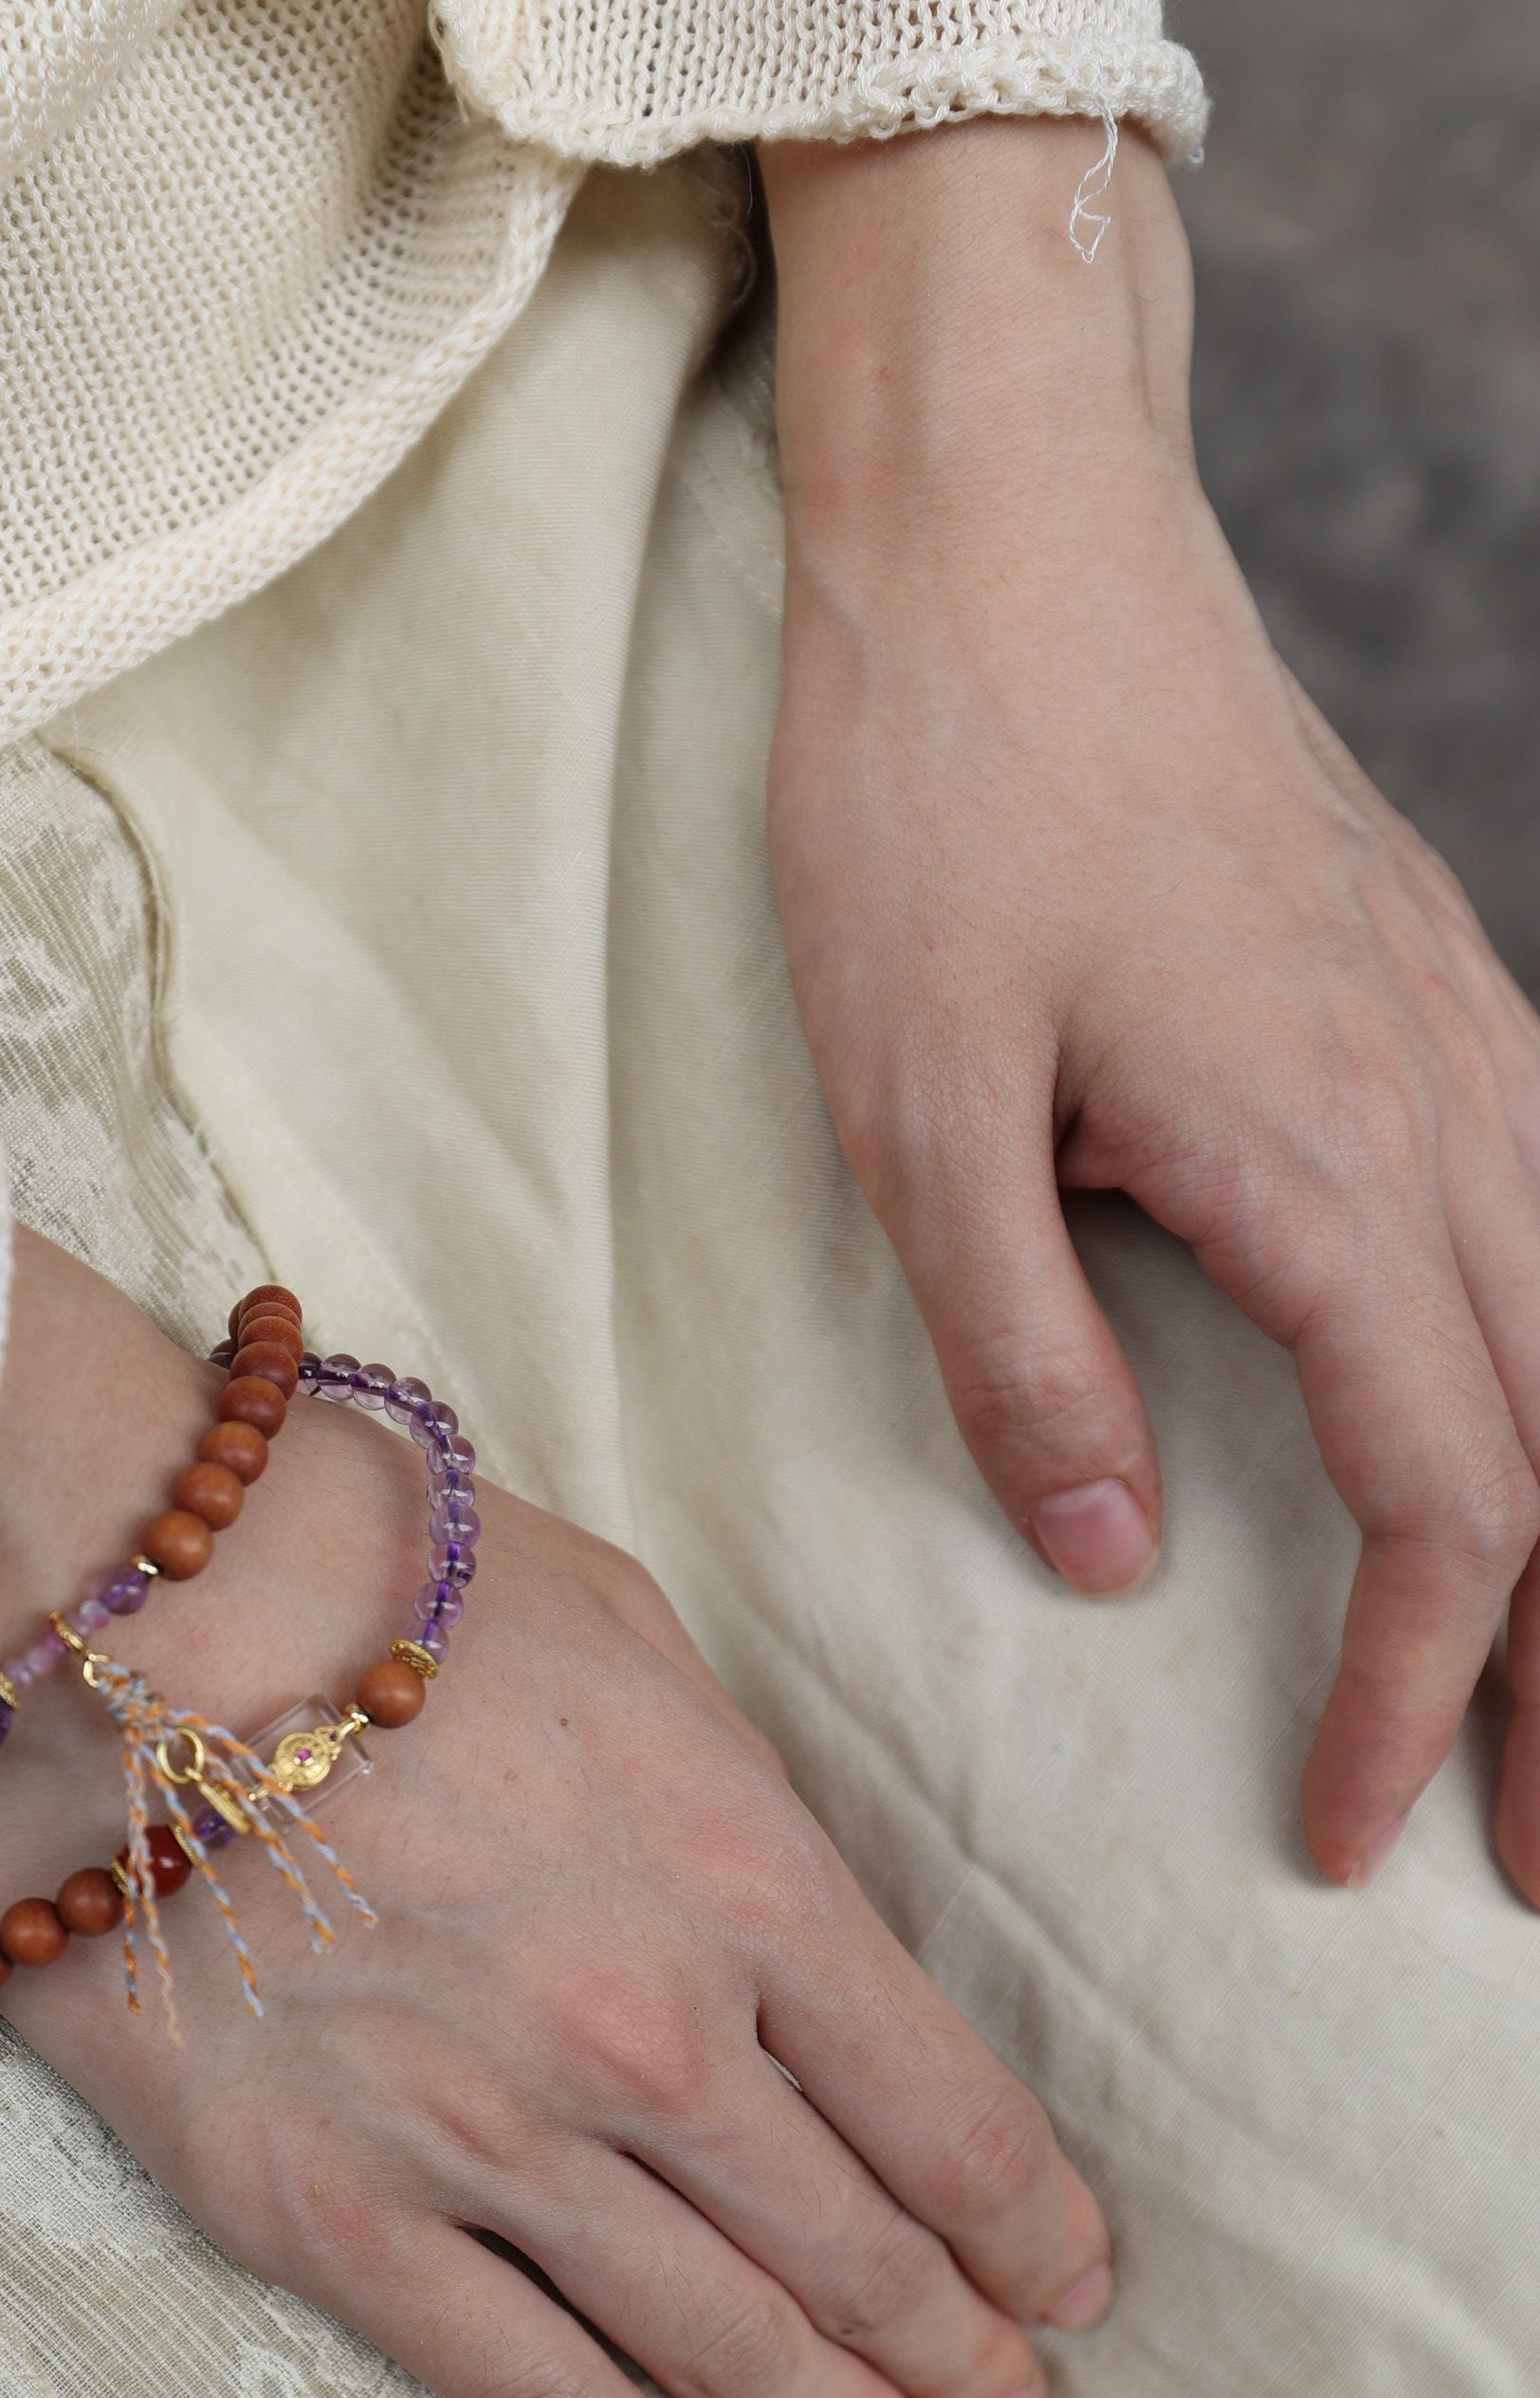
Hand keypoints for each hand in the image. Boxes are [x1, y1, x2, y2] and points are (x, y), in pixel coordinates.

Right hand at [0, 1234, 1111, 2397]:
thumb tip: (773, 1896)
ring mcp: (490, 2143)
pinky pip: (521, 2387)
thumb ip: (725, 1790)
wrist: (97, 1617)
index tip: (1066, 2284)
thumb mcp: (619, 1629)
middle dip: (956, 2349)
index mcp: (745, 1879)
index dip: (1026, 2219)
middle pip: (854, 2246)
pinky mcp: (330, 2215)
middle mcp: (651, 2038)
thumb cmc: (360, 1571)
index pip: (945, 2105)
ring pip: (717, 2341)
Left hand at [761, 118, 1539, 1901]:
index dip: (1412, 1697)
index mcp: (1330, 1163)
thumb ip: (1017, 1346)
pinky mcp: (1430, 988)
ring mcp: (1464, 1036)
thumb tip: (1108, 1558)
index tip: (1334, 1837)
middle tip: (1536, 1867)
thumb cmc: (936, 800)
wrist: (1009, 529)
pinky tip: (1530, 1431)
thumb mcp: (920, 1106)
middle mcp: (1448, 1107)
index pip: (1446, 1505)